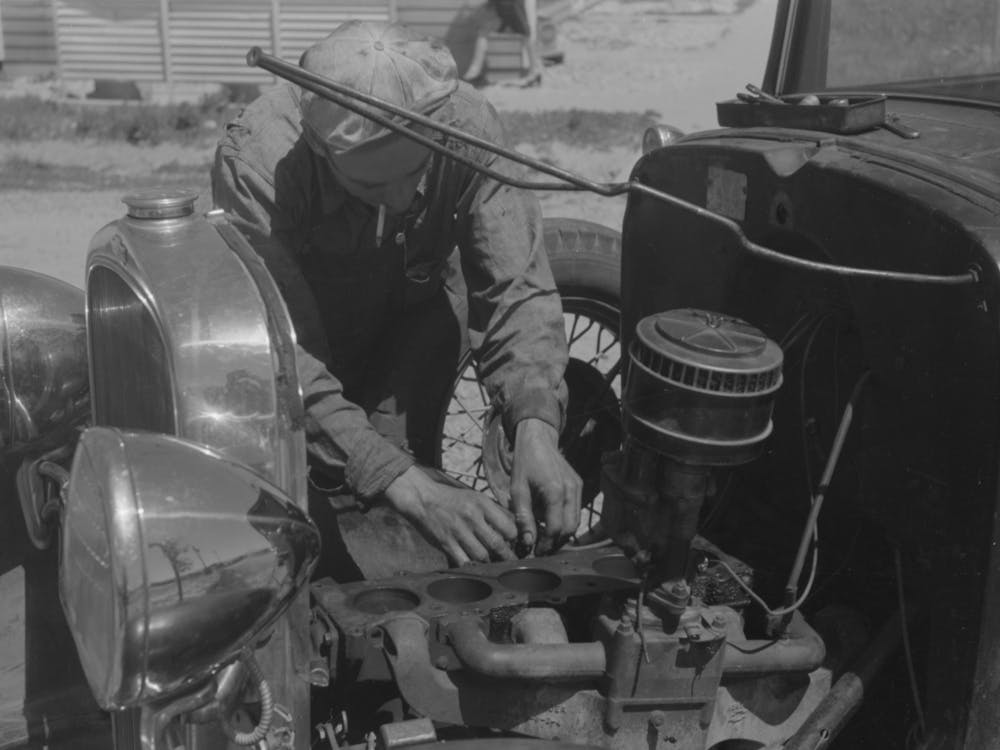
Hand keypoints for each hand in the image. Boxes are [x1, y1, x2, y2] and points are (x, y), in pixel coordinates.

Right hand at [383, 466, 516, 565]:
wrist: (423, 499)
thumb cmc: (452, 500)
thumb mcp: (475, 497)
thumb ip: (493, 512)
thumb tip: (513, 530)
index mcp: (482, 504)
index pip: (508, 527)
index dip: (514, 539)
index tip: (514, 544)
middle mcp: (472, 517)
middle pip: (497, 544)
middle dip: (506, 557)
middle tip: (509, 561)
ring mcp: (458, 531)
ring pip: (482, 556)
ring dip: (488, 563)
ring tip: (492, 563)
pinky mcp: (446, 543)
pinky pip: (463, 562)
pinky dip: (471, 567)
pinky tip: (474, 566)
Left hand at [510, 418, 581, 554]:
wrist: (538, 439)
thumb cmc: (525, 462)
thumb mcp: (518, 489)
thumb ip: (523, 517)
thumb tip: (527, 542)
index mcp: (555, 491)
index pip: (555, 529)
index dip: (546, 544)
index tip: (535, 552)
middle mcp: (571, 490)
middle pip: (569, 529)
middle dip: (556, 543)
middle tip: (541, 549)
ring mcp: (577, 487)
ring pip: (575, 522)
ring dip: (562, 534)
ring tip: (545, 539)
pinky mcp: (578, 486)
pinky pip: (575, 510)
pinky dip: (565, 520)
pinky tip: (550, 522)